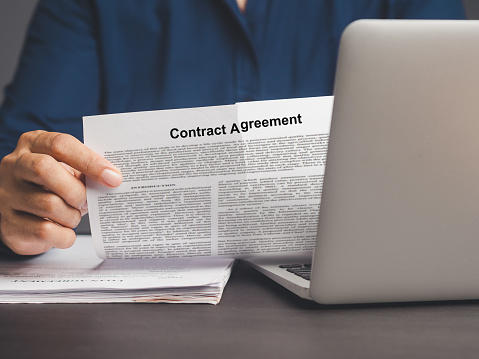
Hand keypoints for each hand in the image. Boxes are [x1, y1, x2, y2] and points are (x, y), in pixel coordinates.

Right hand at [0, 130, 121, 254]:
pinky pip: (45, 232)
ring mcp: (7, 194)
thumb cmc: (54, 187)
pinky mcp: (8, 224)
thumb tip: (112, 179)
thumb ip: (85, 171)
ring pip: (49, 204)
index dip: (90, 161)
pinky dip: (64, 235)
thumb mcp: (68, 171)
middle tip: (87, 201)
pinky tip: (64, 231)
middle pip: (45, 169)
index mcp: (33, 144)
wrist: (25, 216)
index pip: (61, 145)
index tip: (114, 178)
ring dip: (72, 215)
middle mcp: (14, 165)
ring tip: (73, 215)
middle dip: (76, 190)